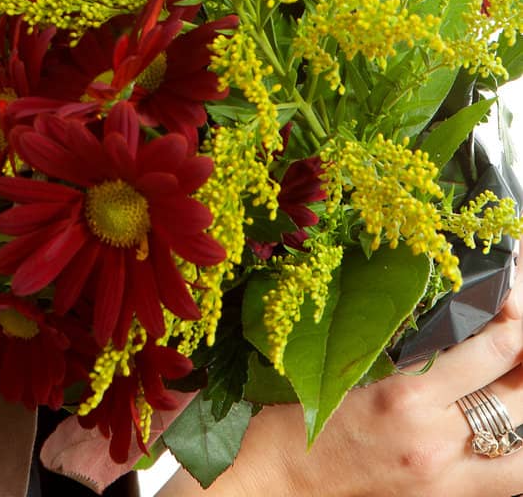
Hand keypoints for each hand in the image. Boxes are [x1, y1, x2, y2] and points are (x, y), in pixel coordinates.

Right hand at [159, 264, 522, 496]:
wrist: (278, 481)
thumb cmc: (296, 415)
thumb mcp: (343, 366)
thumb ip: (397, 345)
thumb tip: (441, 314)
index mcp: (404, 397)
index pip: (490, 353)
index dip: (513, 319)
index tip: (512, 298)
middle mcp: (434, 440)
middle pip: (517, 398)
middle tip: (520, 328)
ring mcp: (443, 477)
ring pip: (522, 447)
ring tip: (520, 376)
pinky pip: (505, 479)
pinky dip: (517, 453)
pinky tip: (512, 429)